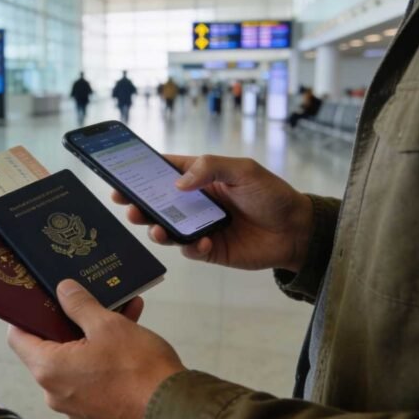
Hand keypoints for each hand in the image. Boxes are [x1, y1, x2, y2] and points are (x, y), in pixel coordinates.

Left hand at [7, 280, 183, 418]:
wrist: (173, 411)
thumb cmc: (139, 371)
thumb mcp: (107, 325)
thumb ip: (79, 305)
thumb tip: (64, 290)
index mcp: (48, 369)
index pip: (18, 338)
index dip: (25, 315)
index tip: (37, 300)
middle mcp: (56, 391)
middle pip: (51, 347)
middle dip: (72, 319)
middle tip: (85, 298)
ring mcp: (77, 403)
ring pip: (77, 359)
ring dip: (95, 333)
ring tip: (120, 308)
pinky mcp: (98, 409)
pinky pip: (93, 374)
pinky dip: (106, 353)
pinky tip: (130, 327)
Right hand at [112, 155, 312, 271]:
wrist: (297, 231)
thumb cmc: (272, 195)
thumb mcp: (244, 170)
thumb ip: (210, 168)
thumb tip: (177, 184)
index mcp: (201, 178)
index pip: (165, 172)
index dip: (142, 173)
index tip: (121, 175)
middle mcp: (196, 203)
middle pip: (158, 202)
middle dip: (138, 204)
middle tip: (126, 205)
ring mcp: (201, 227)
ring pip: (167, 229)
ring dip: (156, 229)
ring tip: (154, 229)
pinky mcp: (209, 250)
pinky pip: (189, 251)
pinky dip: (189, 248)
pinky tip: (199, 244)